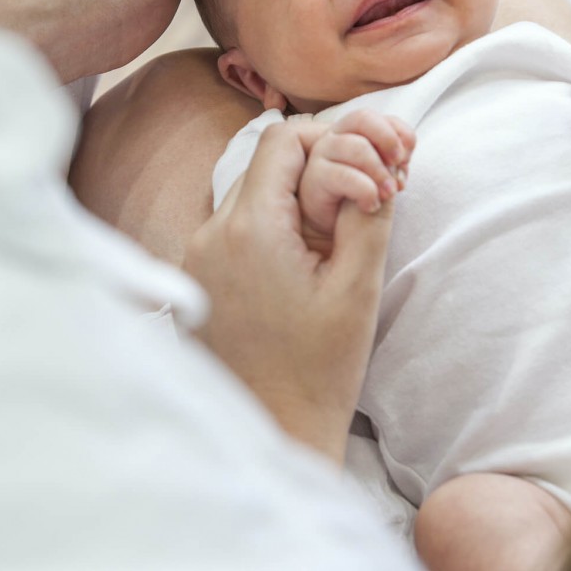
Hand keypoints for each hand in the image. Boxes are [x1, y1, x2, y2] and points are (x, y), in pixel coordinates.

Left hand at [185, 121, 399, 463]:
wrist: (274, 432)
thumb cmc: (318, 368)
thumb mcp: (357, 286)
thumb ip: (368, 212)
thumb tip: (374, 162)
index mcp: (250, 228)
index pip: (283, 139)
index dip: (330, 139)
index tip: (365, 170)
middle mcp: (210, 232)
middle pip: (266, 163)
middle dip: (316, 167)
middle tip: (360, 198)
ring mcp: (197, 255)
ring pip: (251, 191)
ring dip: (294, 197)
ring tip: (332, 235)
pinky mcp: (197, 276)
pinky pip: (236, 224)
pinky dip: (271, 223)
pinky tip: (300, 259)